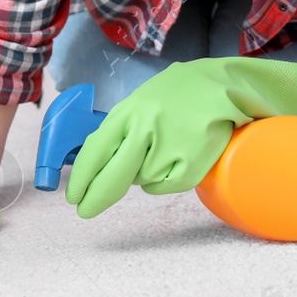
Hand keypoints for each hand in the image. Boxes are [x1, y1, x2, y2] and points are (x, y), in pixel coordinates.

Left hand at [65, 56, 296, 218]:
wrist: (222, 86)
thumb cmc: (177, 95)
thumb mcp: (141, 103)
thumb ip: (119, 130)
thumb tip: (95, 165)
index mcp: (129, 110)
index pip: (96, 150)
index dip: (81, 178)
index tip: (73, 195)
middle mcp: (146, 128)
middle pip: (114, 176)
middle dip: (97, 197)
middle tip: (85, 210)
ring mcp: (170, 147)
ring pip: (141, 181)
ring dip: (144, 174)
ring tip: (164, 147)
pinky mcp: (191, 164)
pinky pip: (165, 186)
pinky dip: (166, 180)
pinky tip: (177, 157)